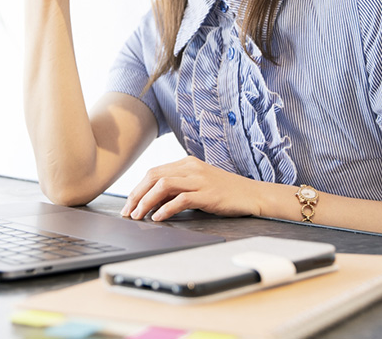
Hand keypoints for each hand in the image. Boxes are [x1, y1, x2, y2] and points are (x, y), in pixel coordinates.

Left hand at [120, 156, 262, 221]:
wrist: (252, 194)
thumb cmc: (225, 192)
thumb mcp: (198, 184)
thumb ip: (178, 189)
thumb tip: (152, 201)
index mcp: (186, 163)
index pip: (153, 172)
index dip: (138, 189)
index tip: (129, 204)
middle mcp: (191, 168)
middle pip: (154, 176)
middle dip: (137, 195)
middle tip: (128, 212)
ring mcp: (200, 180)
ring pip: (163, 186)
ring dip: (146, 201)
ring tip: (139, 216)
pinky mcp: (208, 194)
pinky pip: (181, 199)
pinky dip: (166, 209)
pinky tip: (158, 217)